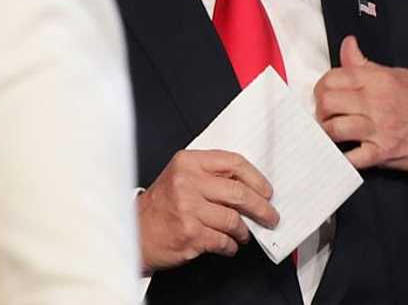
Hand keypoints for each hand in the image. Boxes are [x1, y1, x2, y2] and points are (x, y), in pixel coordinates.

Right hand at [136, 149, 278, 272]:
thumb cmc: (162, 204)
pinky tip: (227, 244)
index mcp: (188, 162)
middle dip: (262, 208)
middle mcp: (187, 182)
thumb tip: (252, 188)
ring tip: (243, 234)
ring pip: (235, 220)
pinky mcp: (190, 234)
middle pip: (239, 193)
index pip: (233, 162)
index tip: (266, 191)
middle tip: (270, 217)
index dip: (256, 179)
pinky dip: (231, 246)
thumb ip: (211, 175)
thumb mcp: (182, 177)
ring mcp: (188, 209)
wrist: (137, 230)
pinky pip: (224, 241)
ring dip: (244, 231)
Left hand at [315, 35, 407, 179]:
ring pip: (333, 129)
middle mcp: (376, 102)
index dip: (322, 86)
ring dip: (327, 131)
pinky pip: (352, 158)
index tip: (324, 93)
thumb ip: (365, 64)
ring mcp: (379, 129)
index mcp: (377, 80)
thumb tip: (347, 45)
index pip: (333, 78)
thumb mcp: (396, 74)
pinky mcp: (383, 153)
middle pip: (327, 102)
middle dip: (320, 108)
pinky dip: (342, 157)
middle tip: (325, 113)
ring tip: (331, 130)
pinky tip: (342, 152)